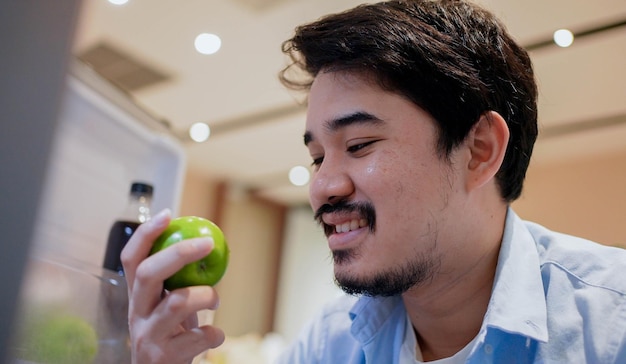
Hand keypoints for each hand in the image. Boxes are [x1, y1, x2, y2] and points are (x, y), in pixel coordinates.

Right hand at [121, 209, 224, 363]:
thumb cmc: (171, 336)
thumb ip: (179, 282)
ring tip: (217, 299)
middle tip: (208, 243)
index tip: (167, 214)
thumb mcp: (168, 307)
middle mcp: (135, 314)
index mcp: (136, 296)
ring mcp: (147, 336)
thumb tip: (207, 242)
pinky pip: (198, 336)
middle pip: (148, 274)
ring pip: (177, 303)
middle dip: (179, 253)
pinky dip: (214, 332)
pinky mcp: (164, 357)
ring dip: (207, 295)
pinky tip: (215, 335)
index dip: (145, 234)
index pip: (131, 259)